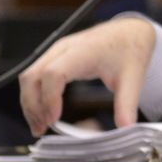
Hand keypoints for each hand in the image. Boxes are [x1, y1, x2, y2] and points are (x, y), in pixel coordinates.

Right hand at [17, 18, 155, 135]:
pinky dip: (33, 96)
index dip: (49, 98)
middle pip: (32, 76)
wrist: (130, 32)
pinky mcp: (54, 57)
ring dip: (29, 103)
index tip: (54, 120)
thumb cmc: (129, 50)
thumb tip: (126, 128)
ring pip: (28, 77)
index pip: (54, 73)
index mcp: (83, 52)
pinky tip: (42, 114)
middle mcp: (63, 49)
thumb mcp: (133, 79)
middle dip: (32, 105)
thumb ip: (127, 104)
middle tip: (42, 129)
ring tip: (39, 127)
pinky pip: (34, 76)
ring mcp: (56, 51)